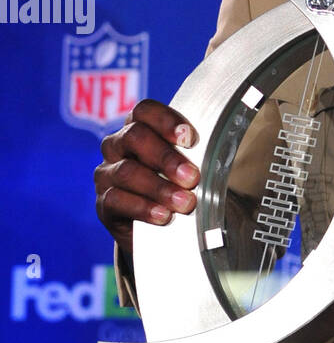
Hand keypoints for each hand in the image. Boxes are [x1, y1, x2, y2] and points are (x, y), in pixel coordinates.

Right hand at [94, 99, 199, 251]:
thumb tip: (221, 153)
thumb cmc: (175, 188)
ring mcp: (107, 174)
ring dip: (160, 188)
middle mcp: (117, 146)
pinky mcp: (103, 204)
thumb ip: (194, 156)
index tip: (190, 139)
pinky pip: (116, 200)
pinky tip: (163, 217)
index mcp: (137, 129)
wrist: (155, 231)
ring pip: (127, 172)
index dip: (166, 120)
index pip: (144, 111)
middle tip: (192, 177)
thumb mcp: (184, 169)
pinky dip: (143, 208)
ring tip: (185, 203)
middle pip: (135, 137)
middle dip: (167, 157)